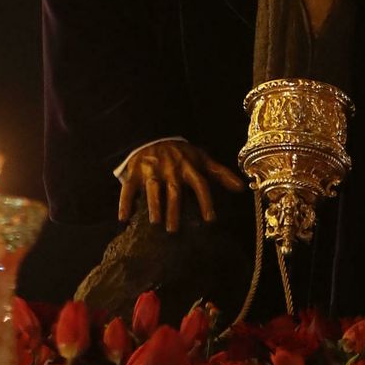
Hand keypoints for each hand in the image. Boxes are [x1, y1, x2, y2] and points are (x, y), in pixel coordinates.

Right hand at [117, 139, 243, 232]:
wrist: (153, 134)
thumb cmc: (181, 153)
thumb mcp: (202, 159)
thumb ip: (220, 173)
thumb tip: (242, 188)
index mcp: (188, 167)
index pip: (200, 184)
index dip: (206, 201)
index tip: (210, 220)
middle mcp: (171, 169)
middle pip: (174, 190)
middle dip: (174, 209)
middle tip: (174, 230)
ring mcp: (152, 170)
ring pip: (153, 188)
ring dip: (153, 205)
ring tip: (154, 222)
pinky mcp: (135, 172)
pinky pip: (128, 188)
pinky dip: (125, 202)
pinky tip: (123, 218)